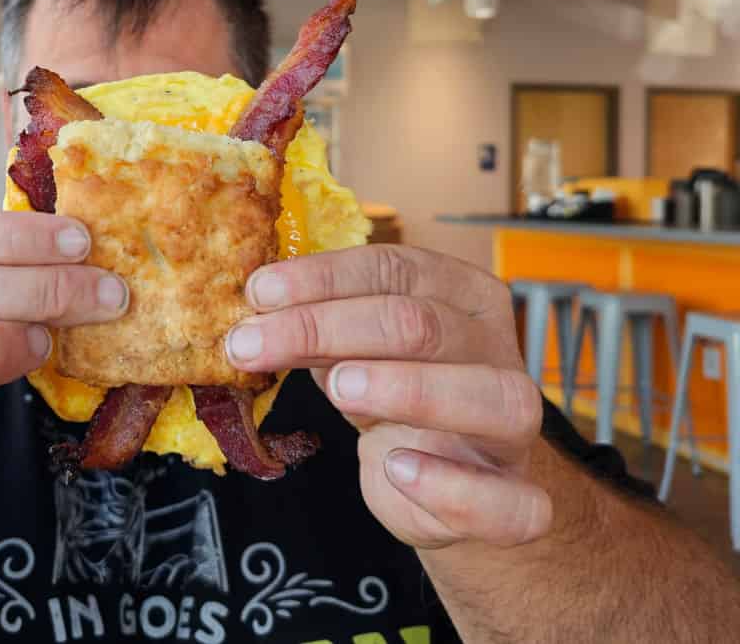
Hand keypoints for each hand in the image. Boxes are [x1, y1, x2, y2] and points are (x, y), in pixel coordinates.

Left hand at [226, 245, 550, 549]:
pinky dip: (450, 484)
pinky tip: (396, 467)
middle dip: (326, 329)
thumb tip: (254, 312)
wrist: (454, 479)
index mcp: (459, 295)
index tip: (257, 294)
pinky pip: (509, 498)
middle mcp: (495, 349)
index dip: (321, 278)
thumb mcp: (354, 352)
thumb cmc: (398, 394)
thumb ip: (317, 331)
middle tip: (252, 345)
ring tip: (338, 389)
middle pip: (422, 324)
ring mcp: (514, 426)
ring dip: (407, 388)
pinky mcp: (516, 496)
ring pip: (491, 396)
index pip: (392, 269)